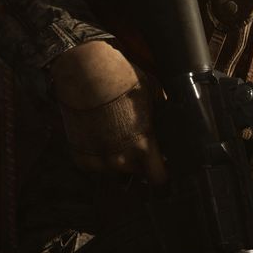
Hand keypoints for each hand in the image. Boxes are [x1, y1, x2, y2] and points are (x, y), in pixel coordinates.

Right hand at [50, 40, 166, 183]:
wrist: (86, 73)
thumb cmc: (123, 81)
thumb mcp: (153, 97)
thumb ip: (161, 120)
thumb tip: (173, 129)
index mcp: (144, 147)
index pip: (159, 180)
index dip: (163, 177)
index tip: (163, 171)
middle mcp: (120, 160)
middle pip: (137, 176)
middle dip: (140, 165)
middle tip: (138, 145)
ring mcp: (98, 161)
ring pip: (114, 173)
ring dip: (118, 161)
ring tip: (117, 137)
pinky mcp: (80, 158)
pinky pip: (95, 167)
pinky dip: (98, 157)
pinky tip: (101, 136)